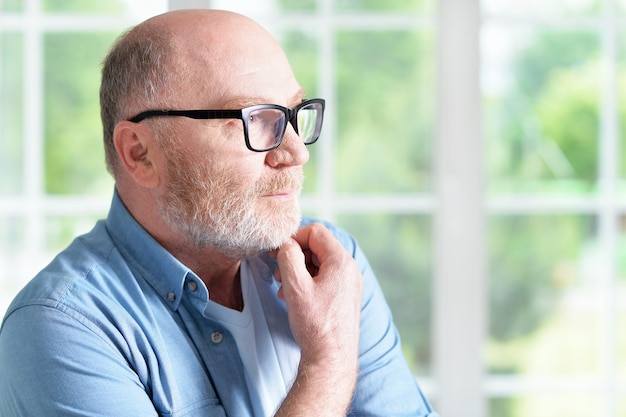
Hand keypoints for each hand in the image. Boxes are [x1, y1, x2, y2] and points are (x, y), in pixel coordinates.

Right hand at [272, 223, 362, 415]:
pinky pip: (325, 278)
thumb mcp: (295, 286)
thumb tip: (286, 243)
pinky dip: (307, 281)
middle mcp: (349, 269)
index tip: (278, 252)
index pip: (315, 231)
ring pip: (319, 262)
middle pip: (318, 246)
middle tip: (278, 270)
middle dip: (295, 255)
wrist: (331, 358)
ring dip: (298, 269)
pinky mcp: (345, 296)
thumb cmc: (315, 324)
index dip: (293, 238)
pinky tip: (293, 297)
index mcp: (341, 261)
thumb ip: (288, 256)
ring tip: (283, 287)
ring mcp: (349, 283)